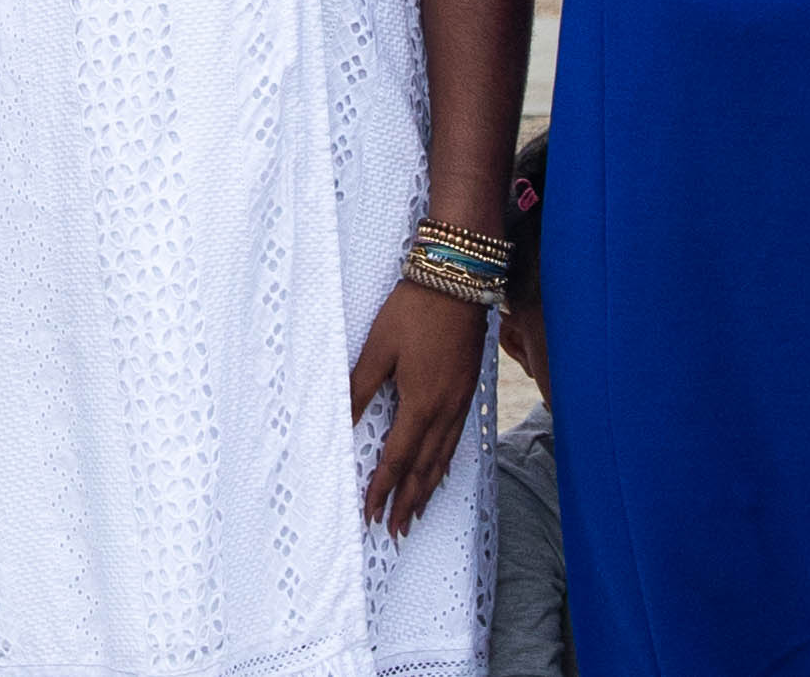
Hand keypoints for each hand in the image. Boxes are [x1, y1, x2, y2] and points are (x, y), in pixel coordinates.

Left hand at [348, 280, 486, 534]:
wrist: (458, 278)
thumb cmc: (414, 309)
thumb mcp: (378, 349)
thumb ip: (358, 389)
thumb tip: (339, 425)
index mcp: (420, 403)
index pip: (397, 460)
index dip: (382, 490)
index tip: (370, 514)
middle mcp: (445, 410)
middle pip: (424, 468)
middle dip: (408, 501)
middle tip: (397, 531)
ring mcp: (461, 400)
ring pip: (444, 457)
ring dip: (428, 487)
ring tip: (418, 511)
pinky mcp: (469, 388)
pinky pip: (457, 438)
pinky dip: (446, 462)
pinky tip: (441, 467)